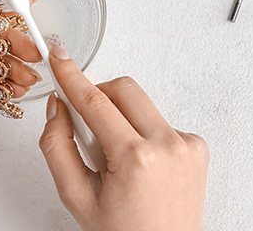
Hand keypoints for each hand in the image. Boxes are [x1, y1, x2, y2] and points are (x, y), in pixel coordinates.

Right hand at [40, 45, 208, 230]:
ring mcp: (186, 144)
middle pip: (122, 89)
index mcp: (134, 159)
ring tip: (115, 152)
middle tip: (87, 126)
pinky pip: (157, 118)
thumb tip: (58, 107)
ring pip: (140, 101)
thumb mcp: (75, 195)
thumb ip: (56, 145)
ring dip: (119, 115)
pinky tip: (137, 159)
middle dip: (97, 96)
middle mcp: (167, 146)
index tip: (59, 57)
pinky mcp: (196, 146)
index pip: (93, 102)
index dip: (71, 76)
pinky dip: (140, 129)